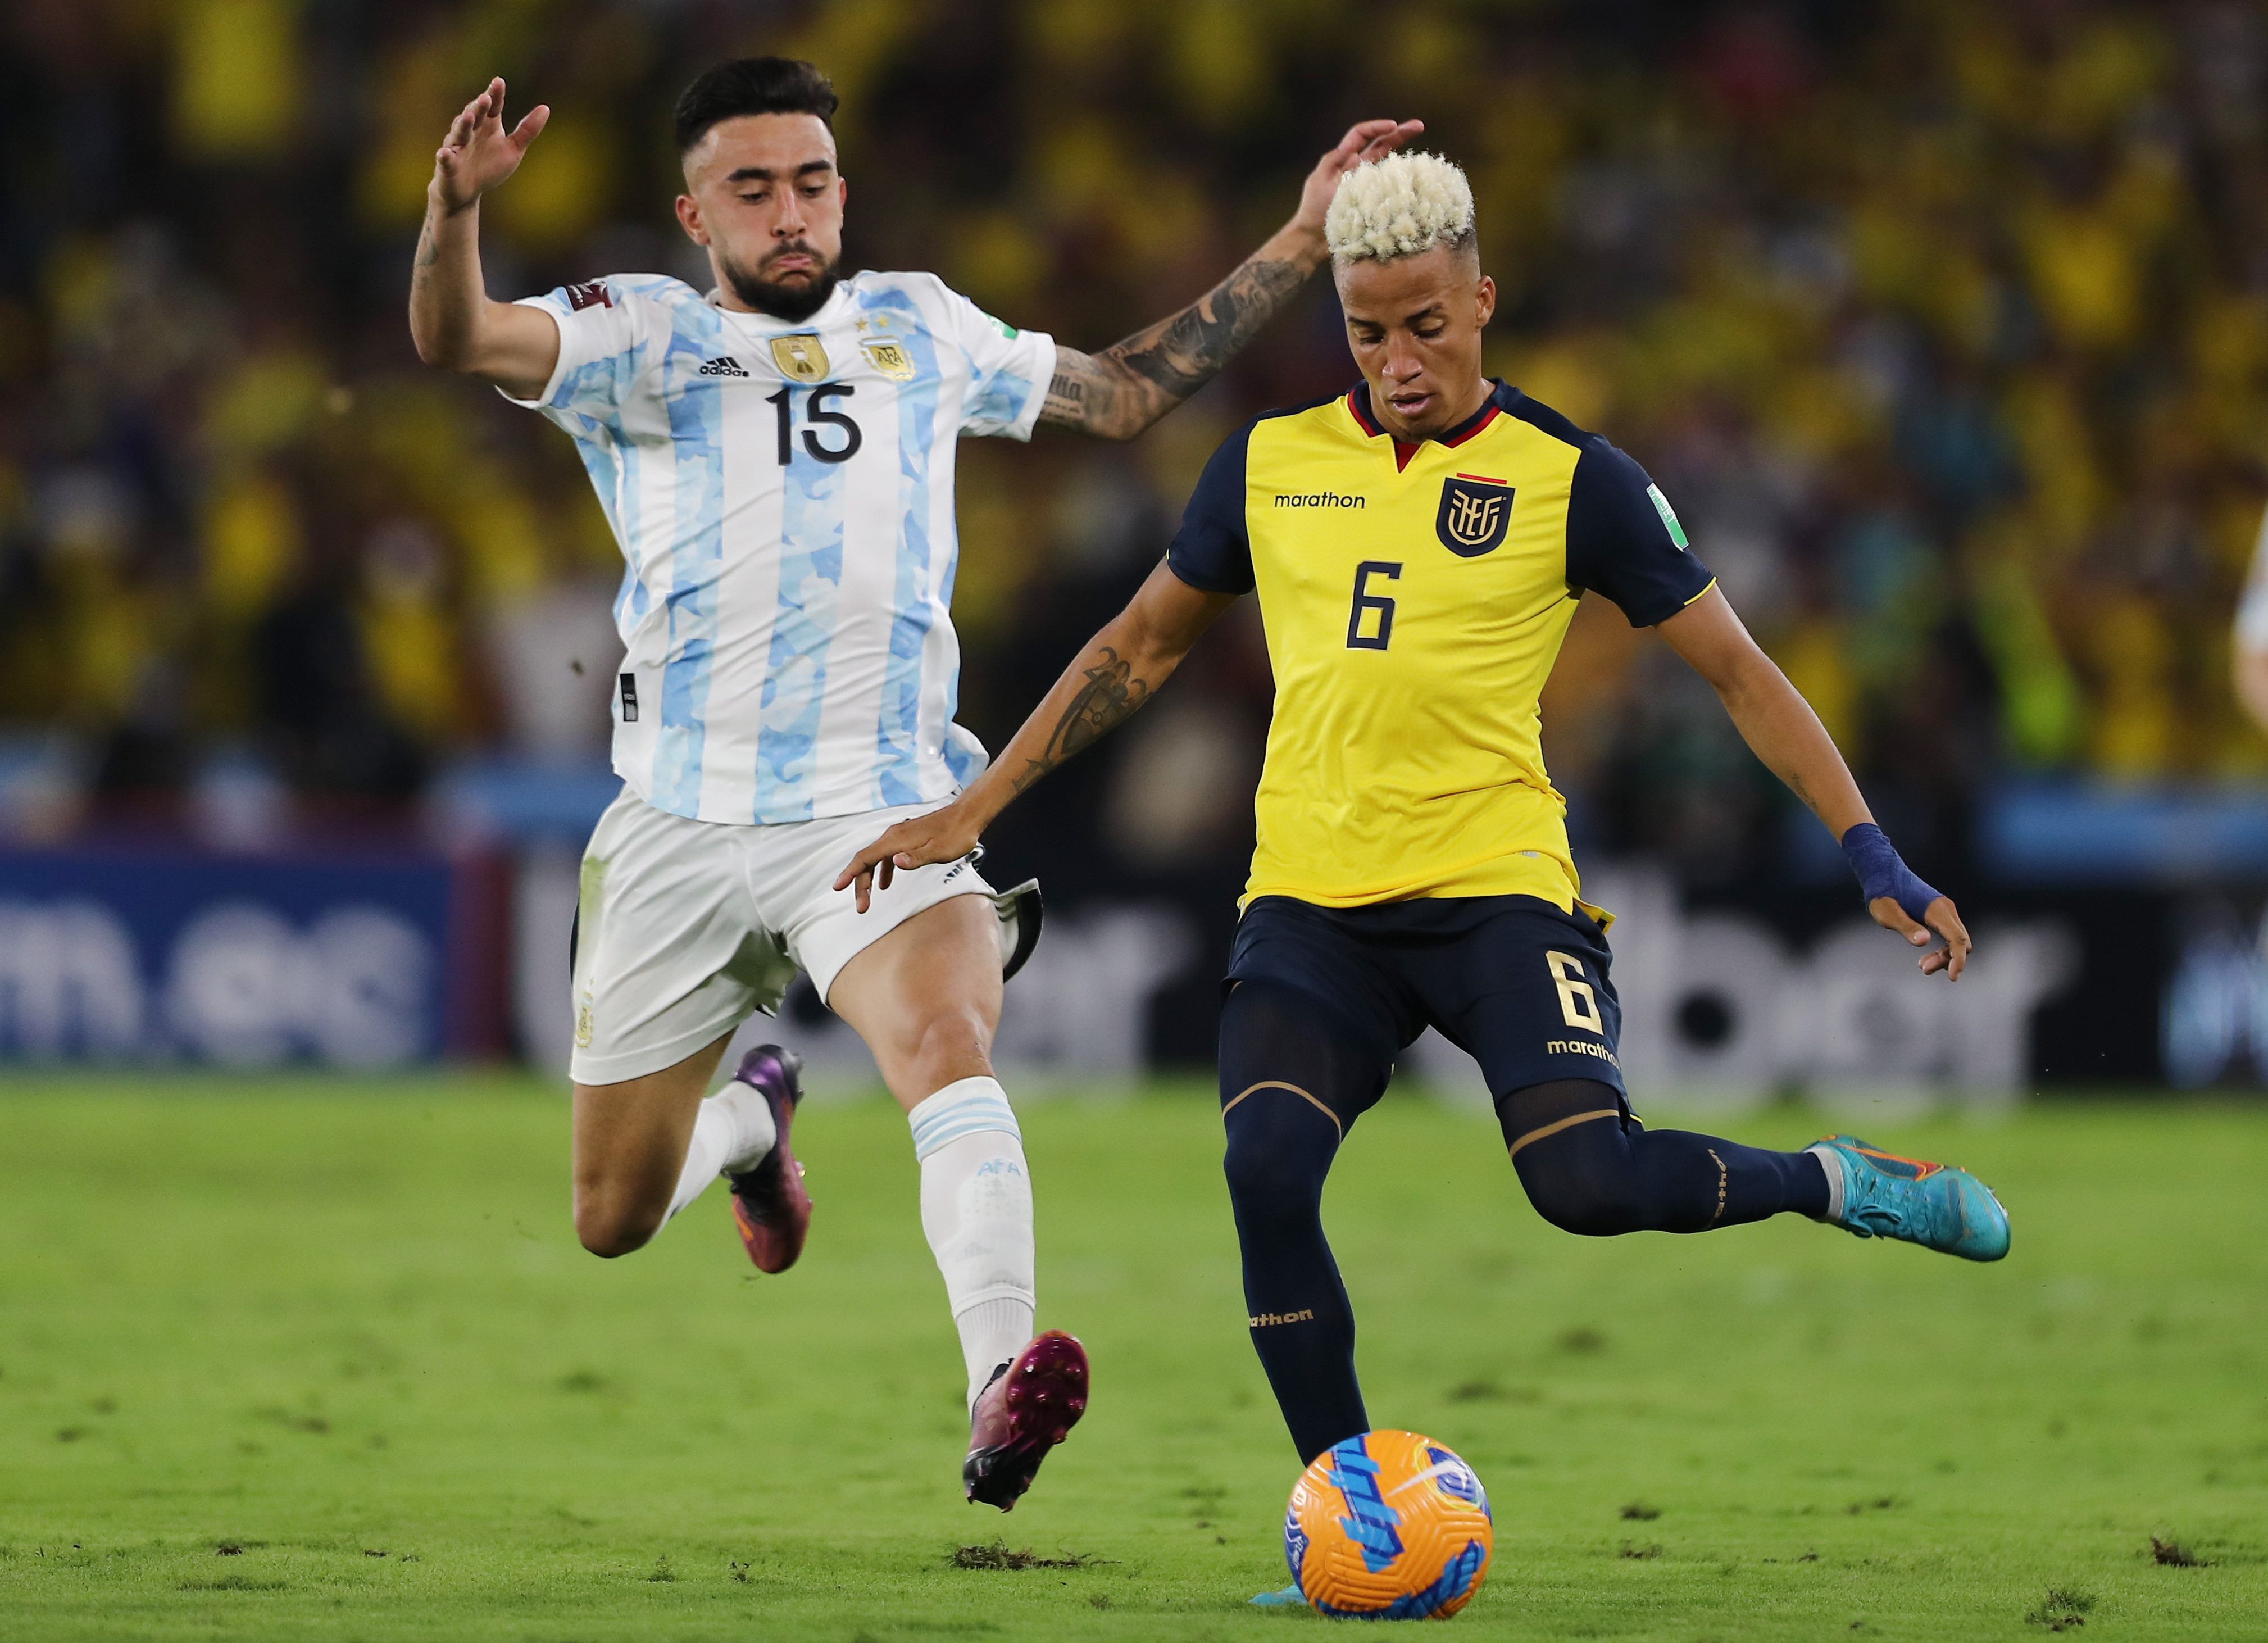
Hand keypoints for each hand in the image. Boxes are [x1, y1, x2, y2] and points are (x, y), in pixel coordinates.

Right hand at [432, 78, 548, 214]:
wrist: (466, 191)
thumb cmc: (489, 166)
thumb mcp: (513, 149)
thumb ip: (527, 130)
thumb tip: (546, 107)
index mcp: (487, 125)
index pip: (492, 107)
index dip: (495, 95)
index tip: (499, 81)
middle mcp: (470, 132)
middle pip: (474, 116)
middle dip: (478, 107)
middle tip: (485, 98)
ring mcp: (456, 147)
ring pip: (459, 134)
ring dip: (463, 125)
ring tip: (468, 116)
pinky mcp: (447, 165)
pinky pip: (445, 160)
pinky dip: (445, 156)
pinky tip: (445, 153)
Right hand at [833, 801, 985, 912]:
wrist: (966, 816)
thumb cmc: (956, 834)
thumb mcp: (939, 851)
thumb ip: (916, 858)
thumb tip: (895, 862)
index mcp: (896, 839)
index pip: (865, 857)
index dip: (849, 873)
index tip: (837, 887)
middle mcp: (893, 836)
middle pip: (867, 861)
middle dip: (860, 884)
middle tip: (862, 907)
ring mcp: (899, 837)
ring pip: (876, 859)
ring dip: (870, 879)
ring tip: (868, 900)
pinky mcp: (906, 839)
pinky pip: (886, 856)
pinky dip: (882, 871)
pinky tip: (886, 884)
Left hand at [1289, 118, 1426, 245]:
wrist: (1314, 239)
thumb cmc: (1313, 210)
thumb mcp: (1319, 181)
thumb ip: (1332, 161)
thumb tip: (1349, 148)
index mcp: (1344, 160)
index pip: (1362, 135)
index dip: (1377, 128)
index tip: (1394, 125)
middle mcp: (1359, 169)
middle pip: (1381, 146)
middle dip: (1400, 134)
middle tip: (1419, 126)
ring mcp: (1367, 186)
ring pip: (1388, 167)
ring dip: (1405, 159)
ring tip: (1423, 157)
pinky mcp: (1373, 203)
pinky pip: (1390, 190)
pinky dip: (1402, 183)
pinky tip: (1414, 181)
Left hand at [1869, 893, 1971, 980]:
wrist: (1882, 875)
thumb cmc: (1883, 895)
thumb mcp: (1889, 915)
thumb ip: (1906, 927)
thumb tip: (1924, 941)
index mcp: (1936, 910)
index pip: (1957, 939)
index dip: (1958, 959)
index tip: (1952, 977)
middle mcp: (1946, 908)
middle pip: (1960, 941)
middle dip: (1948, 959)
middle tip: (1923, 969)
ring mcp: (1945, 910)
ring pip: (1956, 939)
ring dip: (1945, 956)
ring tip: (1922, 966)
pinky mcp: (1939, 913)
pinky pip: (1950, 935)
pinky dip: (1942, 948)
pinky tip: (1927, 958)